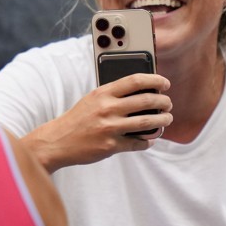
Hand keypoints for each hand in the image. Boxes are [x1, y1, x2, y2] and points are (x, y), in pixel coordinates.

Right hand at [32, 74, 171, 169]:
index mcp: (103, 93)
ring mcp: (109, 128)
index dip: (156, 80)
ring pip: (148, 122)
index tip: (165, 84)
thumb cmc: (77, 119)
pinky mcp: (110, 146)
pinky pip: (138, 143)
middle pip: (147, 100)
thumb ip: (113, 95)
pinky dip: (147, 142)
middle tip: (168, 105)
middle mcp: (107, 109)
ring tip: (166, 120)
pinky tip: (148, 140)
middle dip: (164, 102)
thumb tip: (143, 93)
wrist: (56, 141)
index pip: (136, 80)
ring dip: (162, 121)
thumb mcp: (92, 100)